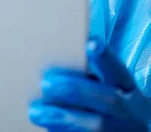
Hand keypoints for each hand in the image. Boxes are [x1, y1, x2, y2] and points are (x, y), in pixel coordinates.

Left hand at [28, 37, 150, 130]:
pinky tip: (47, 126)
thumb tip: (55, 63)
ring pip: (96, 126)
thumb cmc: (109, 99)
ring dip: (63, 118)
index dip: (106, 58)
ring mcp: (120, 130)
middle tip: (45, 83)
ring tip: (36, 111)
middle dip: (74, 90)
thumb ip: (89, 75)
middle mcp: (128, 110)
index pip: (118, 70)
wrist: (128, 129)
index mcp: (127, 87)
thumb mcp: (108, 85)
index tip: (91, 43)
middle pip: (108, 100)